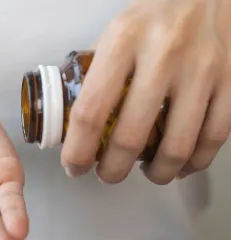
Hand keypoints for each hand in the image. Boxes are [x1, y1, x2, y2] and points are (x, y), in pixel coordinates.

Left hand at [61, 0, 230, 184]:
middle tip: (108, 174)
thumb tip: (76, 123)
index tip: (74, 166)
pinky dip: (195, 161)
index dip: (78, 150)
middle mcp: (163, 56)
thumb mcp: (115, 33)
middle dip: (113, 170)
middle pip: (130, 136)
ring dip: (157, 173)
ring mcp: (202, 70)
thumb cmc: (154, 16)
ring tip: (147, 173)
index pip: (90, 111)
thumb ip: (97, 75)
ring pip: (176, 146)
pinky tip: (182, 163)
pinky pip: (214, 137)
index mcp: (123, 42)